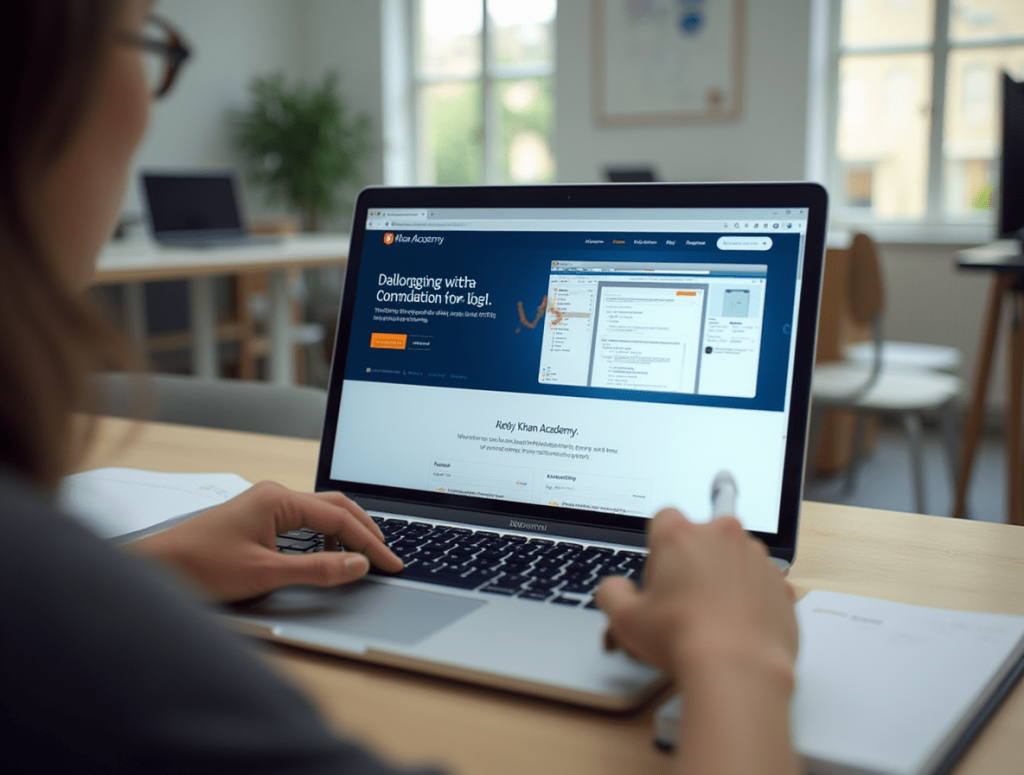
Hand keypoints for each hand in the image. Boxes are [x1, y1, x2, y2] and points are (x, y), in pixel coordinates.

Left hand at [129, 481, 402, 602]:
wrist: (154, 567)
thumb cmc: (199, 566)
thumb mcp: (265, 573)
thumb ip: (317, 570)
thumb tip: (357, 566)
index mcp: (278, 499)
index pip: (340, 518)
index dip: (370, 543)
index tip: (391, 564)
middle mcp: (274, 494)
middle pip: (336, 506)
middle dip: (365, 530)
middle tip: (388, 555)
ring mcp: (265, 504)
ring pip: (320, 512)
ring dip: (346, 532)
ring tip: (364, 555)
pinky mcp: (258, 517)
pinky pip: (304, 520)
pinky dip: (325, 535)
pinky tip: (329, 554)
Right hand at [596, 509, 799, 774]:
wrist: (739, 669)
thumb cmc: (681, 639)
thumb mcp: (624, 619)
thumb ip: (612, 593)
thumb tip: (614, 588)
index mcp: (680, 534)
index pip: (664, 518)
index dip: (658, 547)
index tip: (659, 576)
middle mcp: (721, 535)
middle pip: (702, 536)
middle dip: (694, 560)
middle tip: (683, 600)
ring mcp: (757, 559)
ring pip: (735, 558)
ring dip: (724, 578)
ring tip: (711, 618)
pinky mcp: (781, 585)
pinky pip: (761, 585)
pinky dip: (751, 599)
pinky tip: (736, 627)